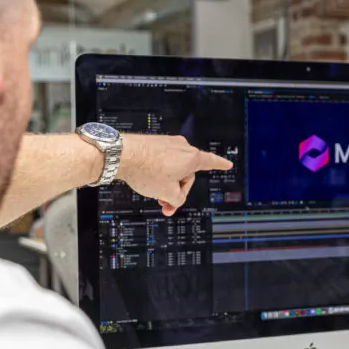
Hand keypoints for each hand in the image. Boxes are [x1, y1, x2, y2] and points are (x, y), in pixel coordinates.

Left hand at [115, 135, 232, 215]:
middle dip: (176, 190)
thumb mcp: (167, 194)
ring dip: (166, 183)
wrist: (121, 155)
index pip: (211, 162)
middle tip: (164, 204)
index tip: (228, 164)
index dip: (220, 165)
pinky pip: (162, 161)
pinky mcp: (155, 144)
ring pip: (173, 169)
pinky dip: (157, 172)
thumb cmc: (145, 170)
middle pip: (186, 174)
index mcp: (192, 158)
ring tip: (152, 192)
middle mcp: (182, 148)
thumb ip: (177, 199)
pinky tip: (146, 179)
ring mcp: (168, 144)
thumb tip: (174, 197)